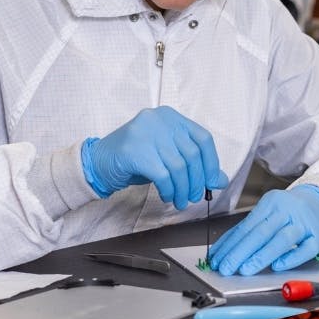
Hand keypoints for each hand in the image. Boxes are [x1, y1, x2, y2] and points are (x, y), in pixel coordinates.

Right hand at [81, 106, 228, 207]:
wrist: (99, 162)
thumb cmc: (138, 159)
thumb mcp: (168, 158)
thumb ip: (193, 164)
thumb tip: (219, 180)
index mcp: (171, 117)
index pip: (202, 138)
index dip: (211, 162)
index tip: (212, 182)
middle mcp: (160, 120)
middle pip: (191, 154)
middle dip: (197, 180)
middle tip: (195, 197)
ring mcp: (146, 133)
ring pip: (178, 167)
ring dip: (182, 189)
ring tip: (180, 201)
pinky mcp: (134, 150)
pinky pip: (162, 175)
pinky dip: (169, 189)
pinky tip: (167, 196)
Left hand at [208, 185, 318, 275]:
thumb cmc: (290, 211)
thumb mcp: (269, 213)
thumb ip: (248, 230)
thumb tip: (223, 250)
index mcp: (271, 203)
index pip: (247, 226)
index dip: (230, 244)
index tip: (218, 260)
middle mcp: (288, 211)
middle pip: (261, 232)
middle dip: (240, 252)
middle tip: (227, 268)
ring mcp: (305, 223)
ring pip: (281, 240)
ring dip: (261, 256)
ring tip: (246, 269)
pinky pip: (305, 249)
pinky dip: (291, 258)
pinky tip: (277, 266)